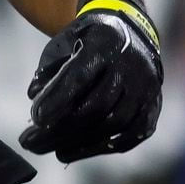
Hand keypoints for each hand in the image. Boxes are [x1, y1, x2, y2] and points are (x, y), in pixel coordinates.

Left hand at [23, 0, 163, 162]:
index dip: (57, 99)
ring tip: (52, 150)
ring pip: (115, 124)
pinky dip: (103, 147)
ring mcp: (146, 88)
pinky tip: (76, 151)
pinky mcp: (153, 106)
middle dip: (61, 129)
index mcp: (105, 43)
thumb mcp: (65, 42)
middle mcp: (131, 66)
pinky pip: (132, 134)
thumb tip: (34, 98)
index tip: (35, 118)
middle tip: (31, 142)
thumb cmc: (89, 41)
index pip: (80, 76)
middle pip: (97, 106)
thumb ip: (49, 70)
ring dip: (80, 143)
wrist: (133, 32)